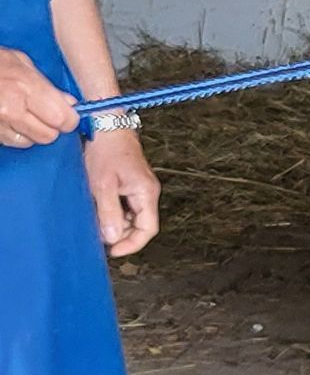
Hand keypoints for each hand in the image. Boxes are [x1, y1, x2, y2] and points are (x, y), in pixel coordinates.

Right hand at [0, 45, 78, 147]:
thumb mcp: (20, 61)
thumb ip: (47, 85)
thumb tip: (69, 104)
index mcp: (25, 87)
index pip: (62, 118)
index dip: (69, 118)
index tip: (69, 114)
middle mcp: (12, 109)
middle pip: (48, 136)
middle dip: (52, 127)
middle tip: (47, 114)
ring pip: (30, 142)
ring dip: (32, 132)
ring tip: (23, 112)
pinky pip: (12, 142)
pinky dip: (16, 134)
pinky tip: (9, 118)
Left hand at [84, 126, 160, 257]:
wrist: (105, 124)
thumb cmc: (105, 150)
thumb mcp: (102, 184)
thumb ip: (109, 213)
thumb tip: (113, 238)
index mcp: (146, 193)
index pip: (148, 229)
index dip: (132, 244)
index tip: (113, 251)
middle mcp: (147, 192)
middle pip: (140, 225)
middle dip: (122, 235)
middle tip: (99, 235)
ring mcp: (140, 187)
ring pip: (132, 216)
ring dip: (116, 223)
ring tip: (97, 219)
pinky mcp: (131, 183)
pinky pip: (126, 205)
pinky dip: (114, 212)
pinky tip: (99, 208)